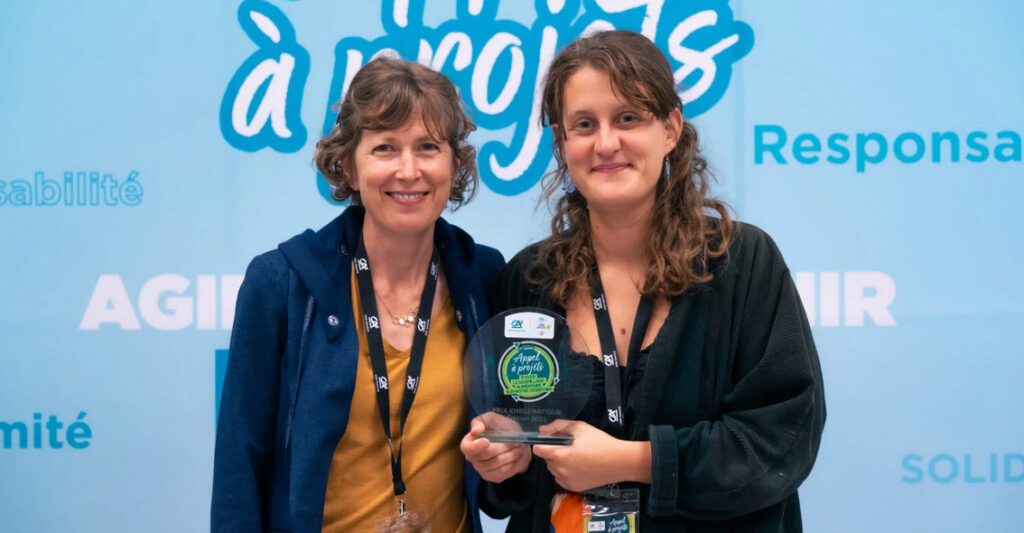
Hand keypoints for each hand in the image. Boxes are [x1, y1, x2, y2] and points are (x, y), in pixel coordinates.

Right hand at [460, 416, 531, 482]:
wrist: (519, 442)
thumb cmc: (503, 428)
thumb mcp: (493, 419)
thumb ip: (481, 421)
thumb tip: (475, 430)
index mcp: (470, 442)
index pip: (466, 448)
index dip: (475, 446)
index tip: (487, 441)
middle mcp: (473, 458)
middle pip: (485, 455)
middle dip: (502, 446)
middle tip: (513, 440)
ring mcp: (482, 469)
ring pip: (496, 462)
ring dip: (510, 453)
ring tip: (516, 447)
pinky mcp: (493, 477)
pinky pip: (503, 471)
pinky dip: (512, 462)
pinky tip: (515, 456)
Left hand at [532, 419, 650, 491]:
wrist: (620, 462)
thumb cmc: (600, 442)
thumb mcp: (580, 427)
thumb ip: (559, 426)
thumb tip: (542, 430)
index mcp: (561, 456)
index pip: (538, 450)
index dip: (542, 442)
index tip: (551, 439)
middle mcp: (561, 471)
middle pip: (546, 459)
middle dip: (553, 451)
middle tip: (568, 446)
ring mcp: (567, 482)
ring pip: (553, 469)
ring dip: (557, 462)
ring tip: (574, 456)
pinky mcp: (574, 488)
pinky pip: (560, 479)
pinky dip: (564, 472)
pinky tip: (577, 466)